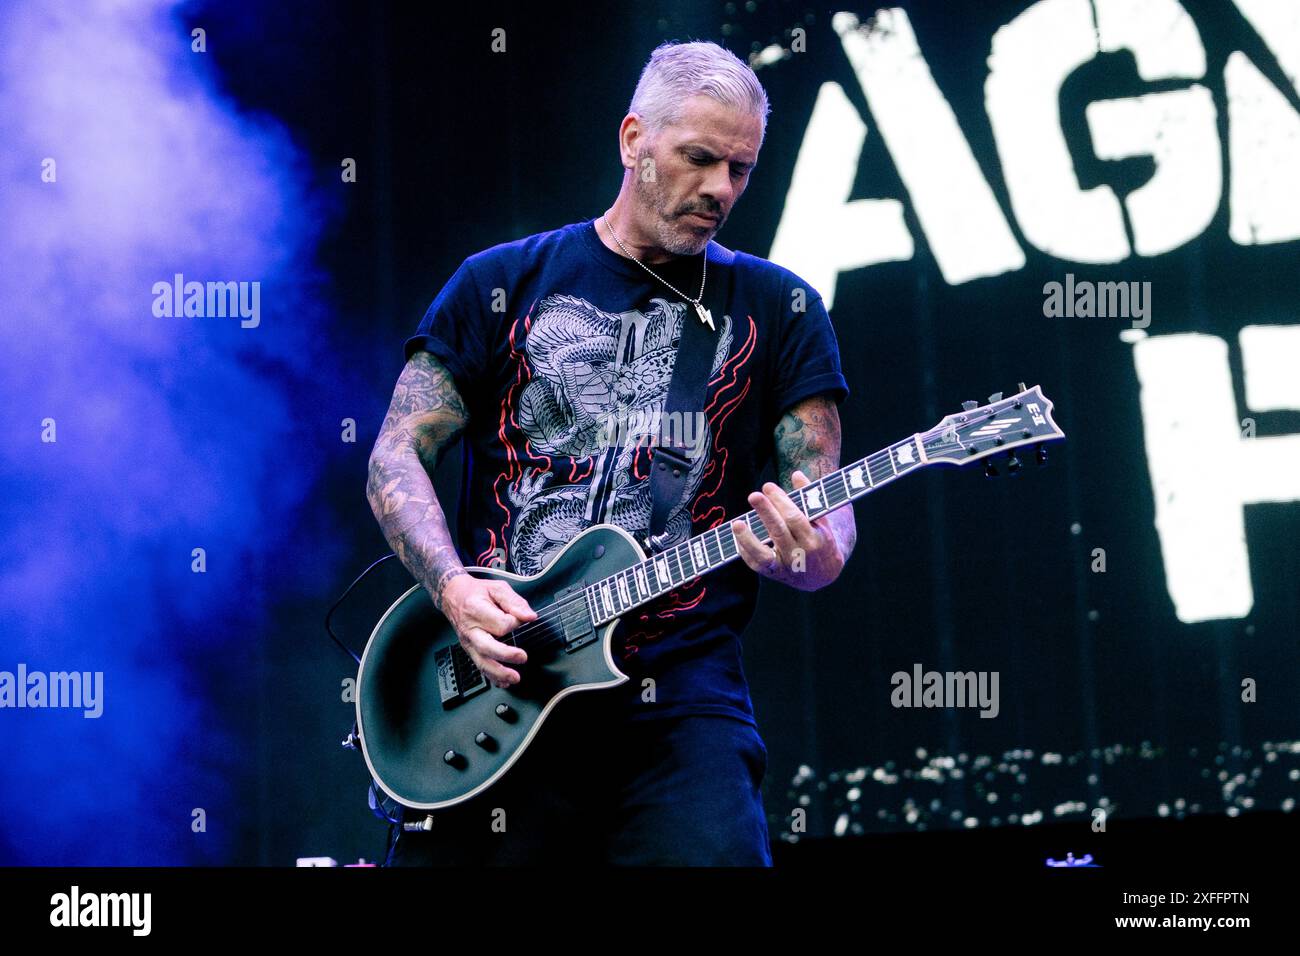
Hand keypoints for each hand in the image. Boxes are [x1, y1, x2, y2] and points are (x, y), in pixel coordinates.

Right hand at [437, 575, 535, 687]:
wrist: (453, 596)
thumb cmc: (476, 592)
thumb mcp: (497, 588)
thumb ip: (515, 601)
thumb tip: (529, 616)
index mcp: (476, 610)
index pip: (500, 623)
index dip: (515, 622)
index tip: (520, 619)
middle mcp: (470, 629)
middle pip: (486, 646)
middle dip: (505, 655)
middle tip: (522, 657)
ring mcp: (468, 641)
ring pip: (481, 661)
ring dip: (498, 673)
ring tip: (514, 678)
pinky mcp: (469, 649)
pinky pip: (479, 666)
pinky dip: (492, 677)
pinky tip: (503, 682)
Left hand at [731, 470, 845, 590]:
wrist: (825, 573)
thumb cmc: (822, 538)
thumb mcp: (822, 519)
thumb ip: (810, 497)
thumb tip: (796, 474)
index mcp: (815, 539)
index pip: (795, 518)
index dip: (781, 502)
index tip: (768, 487)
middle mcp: (799, 555)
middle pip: (779, 532)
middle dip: (766, 513)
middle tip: (754, 495)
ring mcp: (785, 566)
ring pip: (764, 555)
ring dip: (748, 539)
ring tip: (737, 523)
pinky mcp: (774, 574)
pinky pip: (756, 564)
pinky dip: (745, 550)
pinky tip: (738, 535)